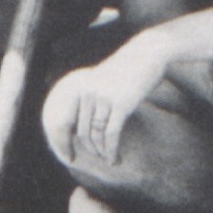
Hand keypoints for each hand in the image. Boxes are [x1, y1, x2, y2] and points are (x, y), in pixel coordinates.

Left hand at [40, 38, 165, 166]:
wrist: (148, 53)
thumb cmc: (127, 69)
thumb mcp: (103, 81)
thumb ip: (92, 98)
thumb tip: (87, 127)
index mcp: (81, 87)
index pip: (64, 122)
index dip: (63, 143)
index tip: (69, 157)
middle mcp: (88, 92)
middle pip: (82, 132)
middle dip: (89, 150)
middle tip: (98, 159)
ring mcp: (104, 98)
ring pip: (96, 136)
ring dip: (102, 152)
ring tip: (109, 159)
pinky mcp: (121, 104)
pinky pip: (111, 134)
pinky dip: (111, 150)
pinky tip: (114, 158)